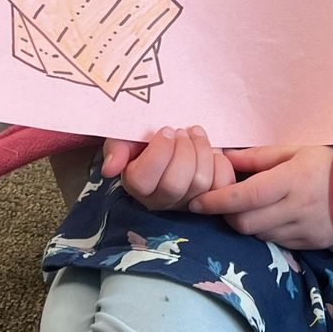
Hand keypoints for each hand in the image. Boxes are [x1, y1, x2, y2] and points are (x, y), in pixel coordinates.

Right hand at [103, 127, 234, 212]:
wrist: (173, 136)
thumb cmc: (147, 137)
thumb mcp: (126, 136)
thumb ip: (116, 149)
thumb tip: (110, 169)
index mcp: (136, 184)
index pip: (143, 180)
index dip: (159, 152)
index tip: (166, 129)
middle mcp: (160, 200)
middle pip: (174, 185)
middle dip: (183, 151)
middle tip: (182, 131)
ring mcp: (187, 202)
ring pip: (200, 183)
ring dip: (201, 150)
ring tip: (194, 133)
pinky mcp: (211, 197)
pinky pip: (222, 183)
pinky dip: (220, 162)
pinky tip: (211, 149)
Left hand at [189, 145, 332, 249]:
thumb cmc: (326, 162)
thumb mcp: (295, 149)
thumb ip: (258, 156)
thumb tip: (224, 158)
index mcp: (291, 180)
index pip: (245, 196)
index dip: (216, 201)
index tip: (196, 202)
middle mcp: (295, 208)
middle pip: (245, 223)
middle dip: (225, 216)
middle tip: (219, 204)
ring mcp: (302, 230)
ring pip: (257, 235)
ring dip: (245, 224)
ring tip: (244, 208)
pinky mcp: (308, 244)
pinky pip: (275, 243)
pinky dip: (263, 232)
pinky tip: (266, 218)